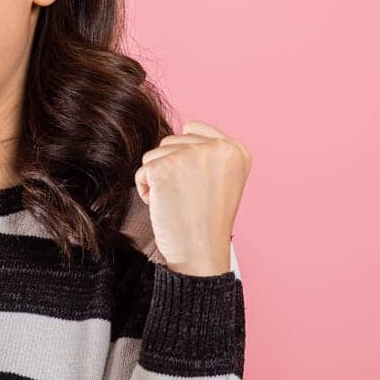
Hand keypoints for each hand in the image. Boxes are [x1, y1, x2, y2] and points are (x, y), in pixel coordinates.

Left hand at [134, 120, 251, 275]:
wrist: (200, 252)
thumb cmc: (207, 220)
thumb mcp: (223, 178)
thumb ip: (209, 151)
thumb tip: (185, 127)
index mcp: (237, 149)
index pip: (192, 129)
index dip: (185, 157)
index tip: (198, 185)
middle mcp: (218, 147)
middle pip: (170, 141)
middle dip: (171, 169)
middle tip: (189, 197)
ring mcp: (191, 156)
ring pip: (153, 154)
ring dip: (158, 179)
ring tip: (178, 201)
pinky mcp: (165, 168)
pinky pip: (142, 171)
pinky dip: (147, 190)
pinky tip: (165, 206)